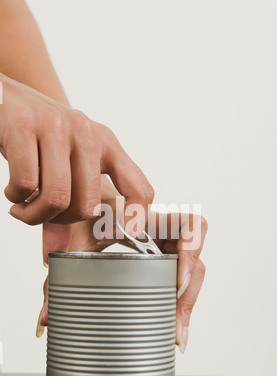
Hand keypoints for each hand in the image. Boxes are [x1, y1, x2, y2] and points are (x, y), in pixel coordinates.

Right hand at [0, 73, 153, 254]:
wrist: (5, 98)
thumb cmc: (38, 138)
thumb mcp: (63, 164)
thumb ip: (66, 204)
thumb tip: (55, 252)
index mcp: (106, 144)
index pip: (139, 187)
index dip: (137, 218)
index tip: (119, 235)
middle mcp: (87, 134)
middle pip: (87, 206)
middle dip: (59, 221)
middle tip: (40, 214)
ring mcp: (57, 127)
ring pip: (57, 198)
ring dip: (33, 215)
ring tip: (22, 207)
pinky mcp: (25, 126)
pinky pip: (26, 184)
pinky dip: (15, 197)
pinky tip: (13, 190)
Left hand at [37, 204, 207, 354]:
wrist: (89, 201)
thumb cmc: (87, 211)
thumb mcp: (75, 237)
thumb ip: (60, 273)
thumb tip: (45, 319)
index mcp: (150, 218)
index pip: (189, 225)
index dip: (191, 252)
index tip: (175, 283)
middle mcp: (165, 232)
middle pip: (195, 259)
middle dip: (188, 293)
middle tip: (175, 323)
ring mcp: (167, 246)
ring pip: (193, 273)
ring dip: (186, 303)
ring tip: (177, 335)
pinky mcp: (164, 259)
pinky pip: (182, 279)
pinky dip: (181, 302)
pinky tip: (176, 327)